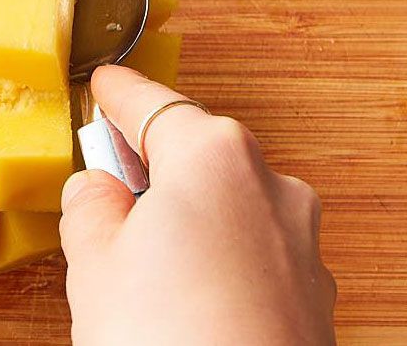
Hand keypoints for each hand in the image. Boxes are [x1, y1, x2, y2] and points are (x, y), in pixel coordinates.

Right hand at [61, 66, 335, 344]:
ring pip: (231, 210)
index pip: (153, 106)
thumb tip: (99, 190)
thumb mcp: (95, 264)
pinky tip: (189, 304)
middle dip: (153, 170)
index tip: (105, 86)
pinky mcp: (314, 295)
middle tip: (107, 190)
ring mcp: (301, 243)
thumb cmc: (169, 340)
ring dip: (190, 224)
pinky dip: (221, 266)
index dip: (119, 95)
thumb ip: (92, 207)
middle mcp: (271, 186)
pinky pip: (255, 256)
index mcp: (214, 156)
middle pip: (198, 156)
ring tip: (143, 272)